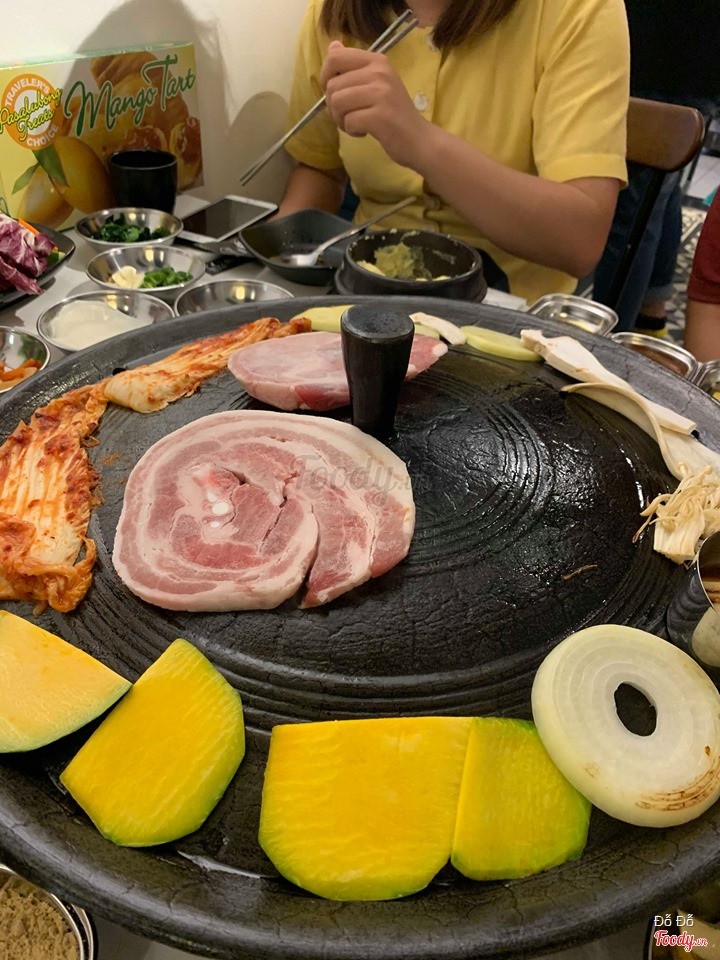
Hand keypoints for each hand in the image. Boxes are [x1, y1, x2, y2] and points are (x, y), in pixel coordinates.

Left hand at [320, 41, 426, 167]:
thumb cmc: (394, 113)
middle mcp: (379, 72)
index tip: (334, 92)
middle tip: (348, 116)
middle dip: (333, 106)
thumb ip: (353, 66)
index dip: (326, 77)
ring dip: (341, 120)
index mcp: (377, 61)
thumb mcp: (375, 83)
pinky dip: (352, 131)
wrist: (418, 139)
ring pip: (337, 103)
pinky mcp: (380, 116)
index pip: (336, 58)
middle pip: (333, 85)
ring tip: (355, 124)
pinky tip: (364, 132)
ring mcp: (381, 93)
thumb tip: (332, 46)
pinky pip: (349, 121)